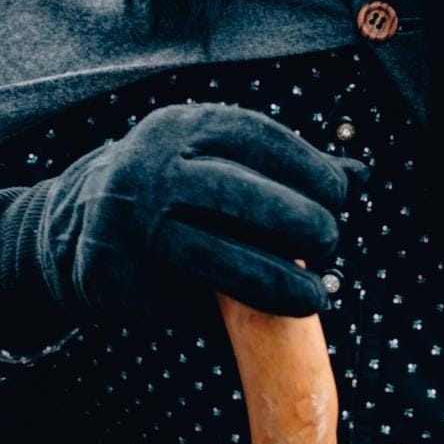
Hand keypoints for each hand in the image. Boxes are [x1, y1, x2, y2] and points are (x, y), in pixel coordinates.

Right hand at [31, 103, 360, 320]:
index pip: (261, 139)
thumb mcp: (220, 159)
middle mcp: (154, 172)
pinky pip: (195, 304)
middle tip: (329, 245)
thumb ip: (286, 166)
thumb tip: (360, 174)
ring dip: (281, 286)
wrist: (83, 225)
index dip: (311, 169)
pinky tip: (262, 315)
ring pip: (223, 262)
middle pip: (246, 198)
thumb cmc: (177, 187)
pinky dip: (235, 314)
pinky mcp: (125, 281)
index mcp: (182, 129)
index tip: (340, 195)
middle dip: (303, 226)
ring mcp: (135, 229)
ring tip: (316, 298)